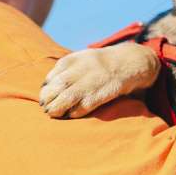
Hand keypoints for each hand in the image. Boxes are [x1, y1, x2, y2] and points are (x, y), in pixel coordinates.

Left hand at [39, 43, 159, 117]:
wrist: (130, 62)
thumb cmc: (101, 65)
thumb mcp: (81, 60)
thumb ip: (65, 70)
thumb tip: (46, 86)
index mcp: (74, 59)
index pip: (53, 76)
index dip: (46, 89)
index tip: (44, 97)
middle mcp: (82, 68)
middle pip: (58, 86)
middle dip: (48, 98)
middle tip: (45, 107)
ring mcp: (94, 80)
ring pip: (68, 97)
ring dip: (57, 108)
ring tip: (52, 113)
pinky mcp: (105, 92)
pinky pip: (85, 105)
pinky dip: (75, 112)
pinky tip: (71, 115)